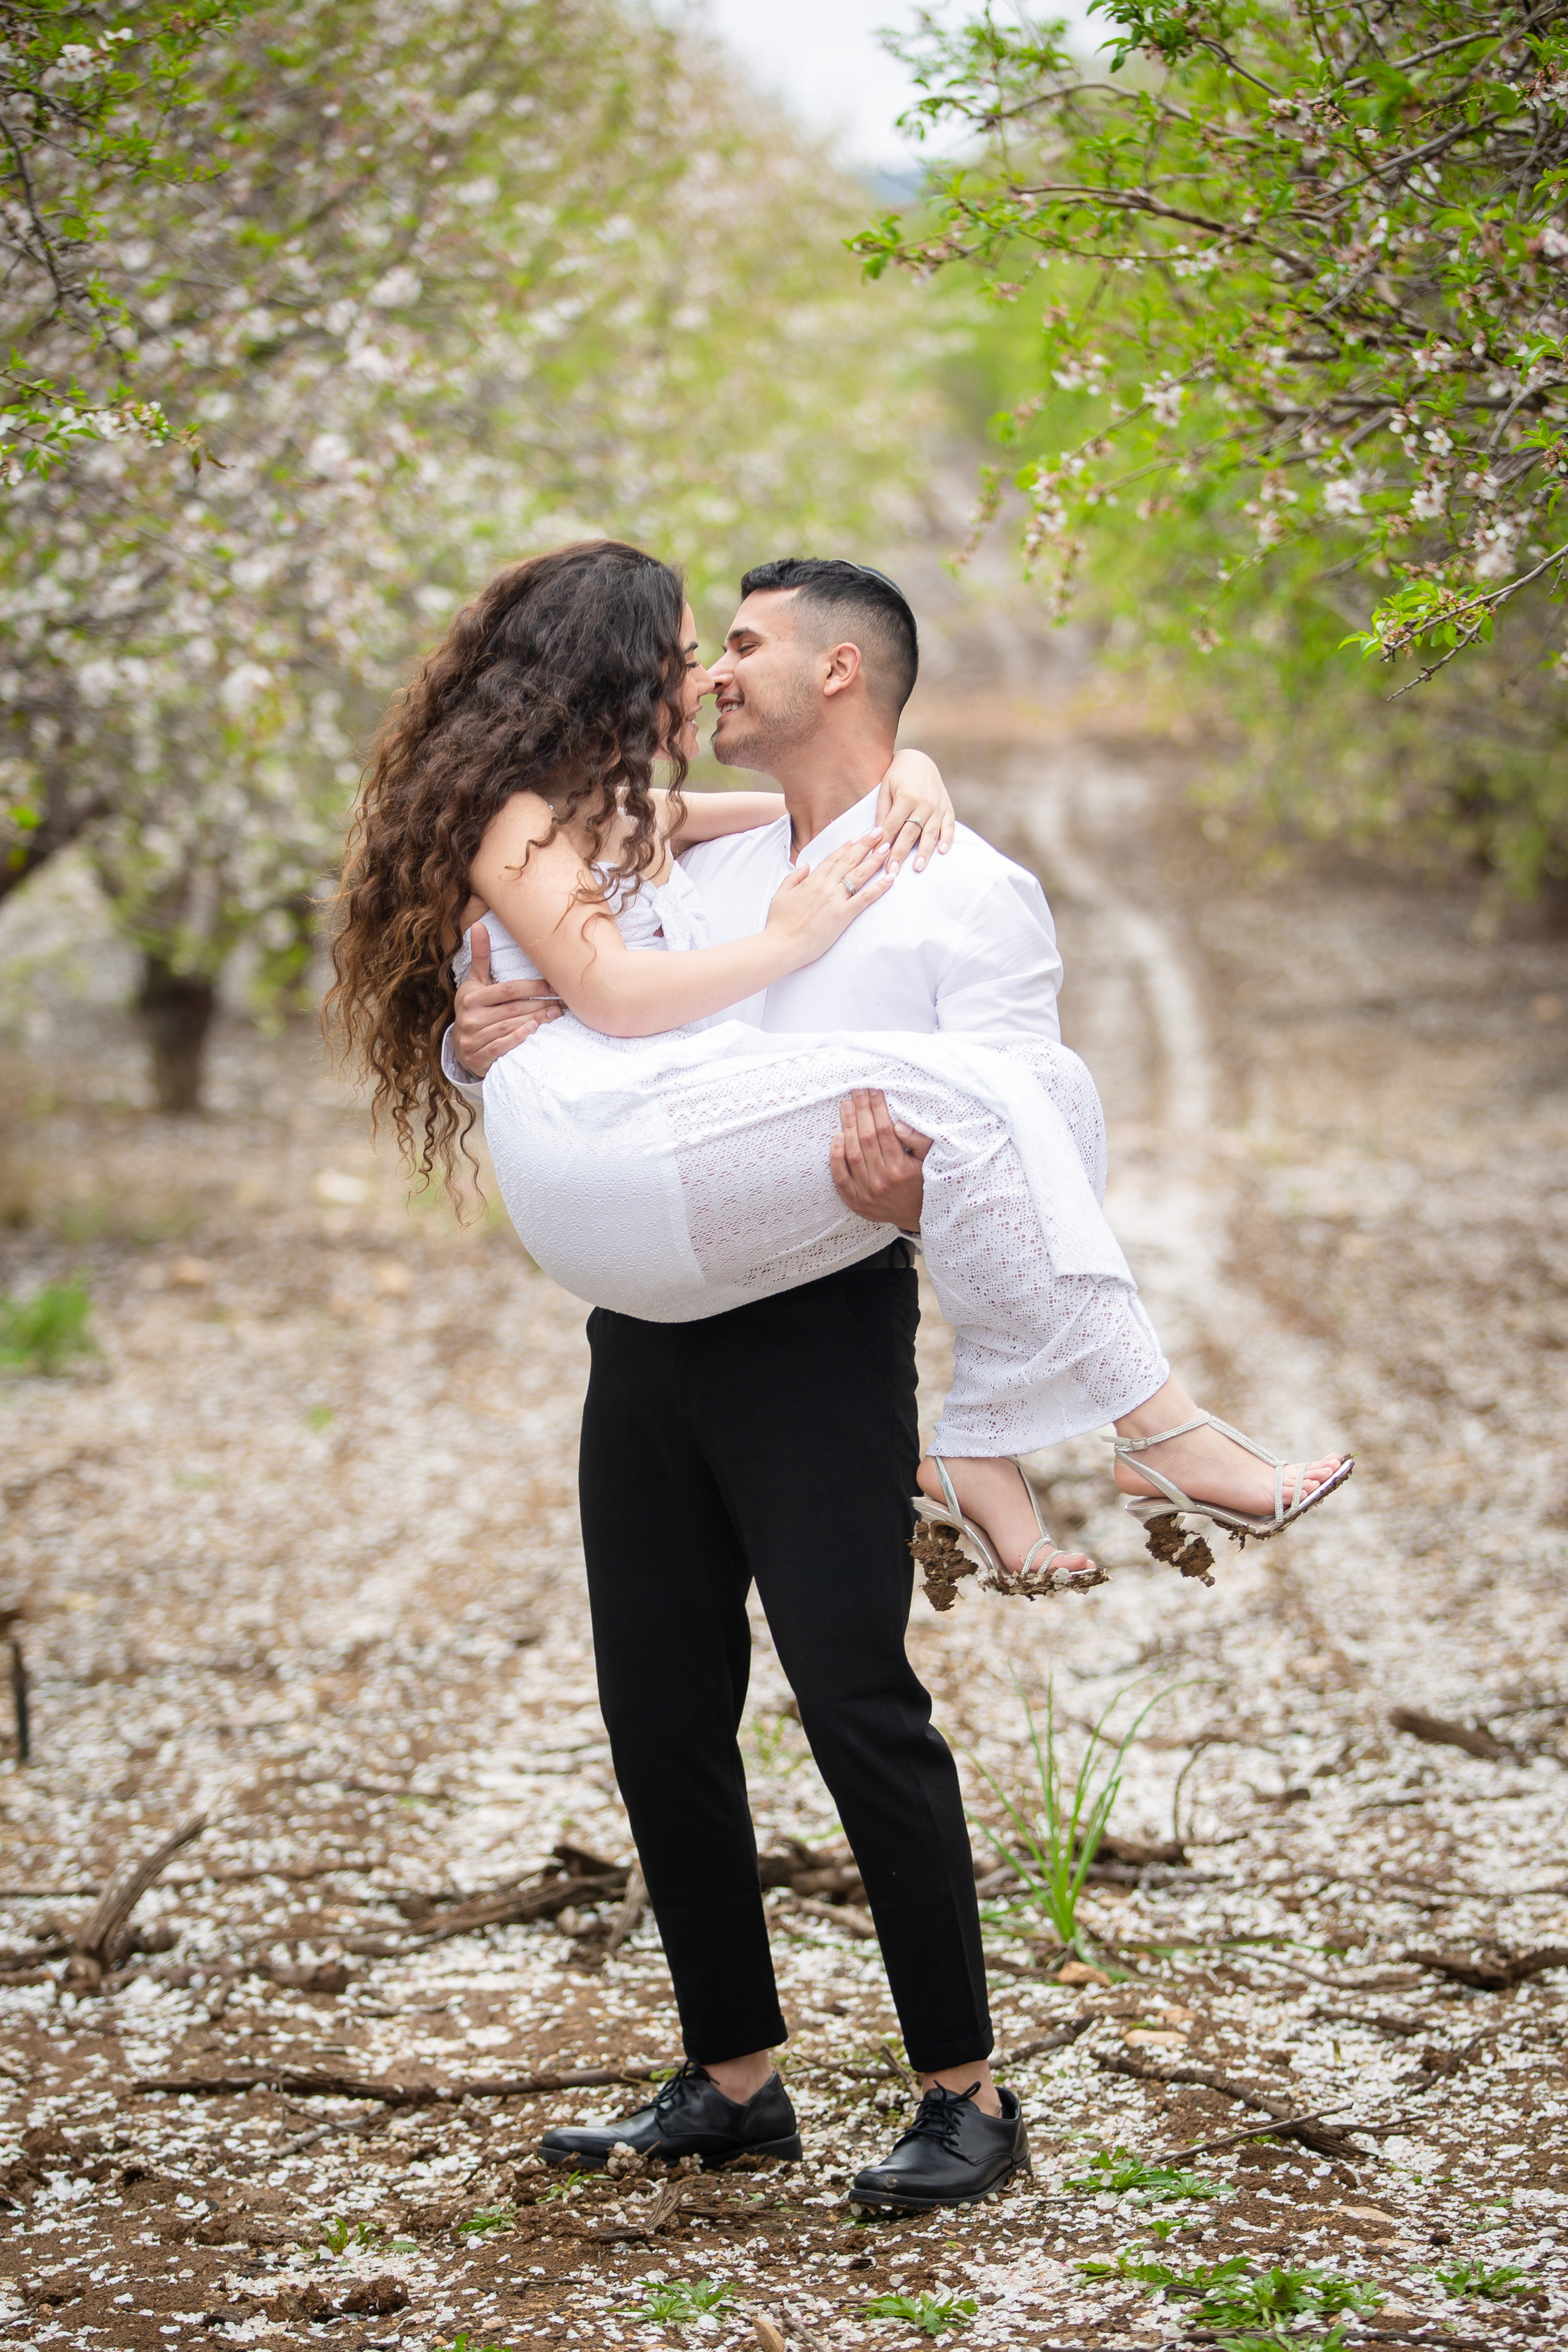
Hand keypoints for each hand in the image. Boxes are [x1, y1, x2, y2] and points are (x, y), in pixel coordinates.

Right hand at [452, 922, 562, 1077]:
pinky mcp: (477, 1057)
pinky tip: (534, 1030)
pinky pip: (501, 1046)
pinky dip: (518, 1038)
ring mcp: (472, 1038)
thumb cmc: (474, 1008)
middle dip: (540, 1005)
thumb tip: (478, 924)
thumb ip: (480, 956)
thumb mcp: (475, 982)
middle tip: (561, 1002)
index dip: (533, 987)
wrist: (461, 1045)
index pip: (508, 990)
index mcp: (471, 997)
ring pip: (510, 1027)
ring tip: (555, 1014)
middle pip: (513, 1009)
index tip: (553, 985)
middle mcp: (469, 1017)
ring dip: (536, 1020)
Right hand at [764, 834, 893, 968]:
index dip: (847, 847)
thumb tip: (806, 865)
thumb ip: (794, 878)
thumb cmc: (778, 923)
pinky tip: (890, 878)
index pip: (833, 859)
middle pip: (849, 861)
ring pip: (859, 875)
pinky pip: (865, 898)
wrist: (781, 945)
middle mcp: (825, 886)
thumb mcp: (781, 895)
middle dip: (865, 845)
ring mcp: (835, 900)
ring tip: (887, 848)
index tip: (857, 837)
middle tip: (879, 833)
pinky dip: (879, 887)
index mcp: (811, 881)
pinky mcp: (843, 915)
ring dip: (875, 860)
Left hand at [830, 1088, 931, 1228]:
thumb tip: (899, 1124)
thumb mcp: (929, 1162)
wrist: (915, 1217)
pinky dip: (836, 1157)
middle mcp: (883, 1180)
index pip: (885, 1131)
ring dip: (847, 1127)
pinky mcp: (855, 1201)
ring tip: (846, 1106)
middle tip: (857, 1092)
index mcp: (902, 1169)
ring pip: (853, 1154)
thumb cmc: (922, 1182)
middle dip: (861, 1111)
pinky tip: (836, 1137)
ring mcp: (867, 1192)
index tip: (873, 1091)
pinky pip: (840, 1177)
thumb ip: (919, 1141)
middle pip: (867, 1138)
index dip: (877, 1108)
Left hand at [875, 749, 955, 874]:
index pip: (893, 825)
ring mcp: (938, 806)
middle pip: (910, 833)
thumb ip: (882, 811)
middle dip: (901, 853)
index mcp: (906, 796)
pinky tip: (942, 852)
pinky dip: (947, 839)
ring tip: (917, 868)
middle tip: (893, 872)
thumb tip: (878, 836)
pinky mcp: (947, 807)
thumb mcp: (884, 788)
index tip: (878, 859)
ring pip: (930, 833)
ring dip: (924, 852)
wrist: (918, 760)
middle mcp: (924, 802)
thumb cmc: (897, 775)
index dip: (885, 843)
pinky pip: (949, 825)